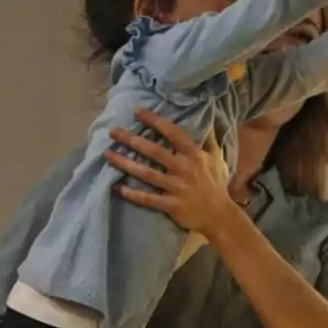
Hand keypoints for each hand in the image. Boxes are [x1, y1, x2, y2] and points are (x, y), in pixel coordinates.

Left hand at [106, 108, 236, 234]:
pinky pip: (148, 198)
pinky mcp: (171, 205)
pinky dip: (132, 194)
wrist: (220, 215)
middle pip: (154, 151)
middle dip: (132, 140)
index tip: (137, 111)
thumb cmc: (216, 184)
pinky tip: (117, 187)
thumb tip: (207, 121)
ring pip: (146, 173)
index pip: (173, 133)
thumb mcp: (216, 159)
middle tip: (113, 132)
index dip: (155, 121)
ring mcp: (176, 188)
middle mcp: (184, 169)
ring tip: (107, 154)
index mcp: (194, 155)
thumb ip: (209, 141)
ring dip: (125, 164)